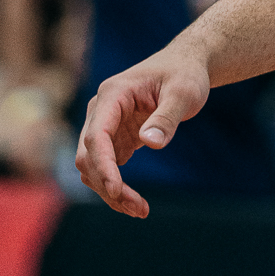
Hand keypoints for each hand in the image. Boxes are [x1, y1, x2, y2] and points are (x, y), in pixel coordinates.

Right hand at [74, 42, 211, 217]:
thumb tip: (150, 142)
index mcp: (113, 94)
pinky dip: (115, 187)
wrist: (185, 65)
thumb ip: (167, 116)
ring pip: (93, 167)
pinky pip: (106, 168)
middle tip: (139, 209)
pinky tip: (135, 203)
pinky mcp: (115, 138)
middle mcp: (101, 110)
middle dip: (108, 185)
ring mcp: (105, 125)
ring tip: (140, 210)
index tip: (116, 190)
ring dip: (110, 192)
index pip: (96, 135)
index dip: (103, 165)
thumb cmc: (185, 74)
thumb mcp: (184, 92)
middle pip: (89, 156)